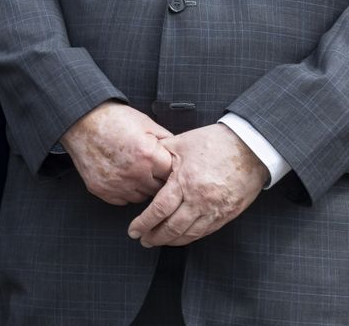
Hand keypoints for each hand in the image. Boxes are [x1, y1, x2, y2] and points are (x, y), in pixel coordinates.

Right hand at [60, 102, 175, 204]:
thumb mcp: (146, 123)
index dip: (171, 169)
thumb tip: (181, 155)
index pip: (174, 176)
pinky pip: (123, 199)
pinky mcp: (102, 190)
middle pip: (160, 190)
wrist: (80, 120)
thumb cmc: (113, 119)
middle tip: (152, 168)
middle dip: (158, 180)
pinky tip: (122, 176)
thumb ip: (167, 141)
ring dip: (142, 187)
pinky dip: (125, 191)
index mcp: (149, 156)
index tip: (167, 166)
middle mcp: (135, 173)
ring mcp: (117, 184)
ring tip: (136, 171)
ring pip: (142, 197)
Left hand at [128, 123, 266, 246]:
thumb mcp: (180, 143)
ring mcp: (215, 209)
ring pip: (190, 233)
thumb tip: (142, 158)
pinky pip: (206, 231)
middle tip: (143, 240)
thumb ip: (159, 153)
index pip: (159, 210)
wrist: (250, 148)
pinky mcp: (228, 214)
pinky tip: (181, 237)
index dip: (144, 223)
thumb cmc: (215, 142)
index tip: (133, 230)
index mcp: (184, 181)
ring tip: (158, 242)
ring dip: (172, 241)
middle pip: (173, 227)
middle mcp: (199, 200)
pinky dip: (191, 237)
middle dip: (155, 236)